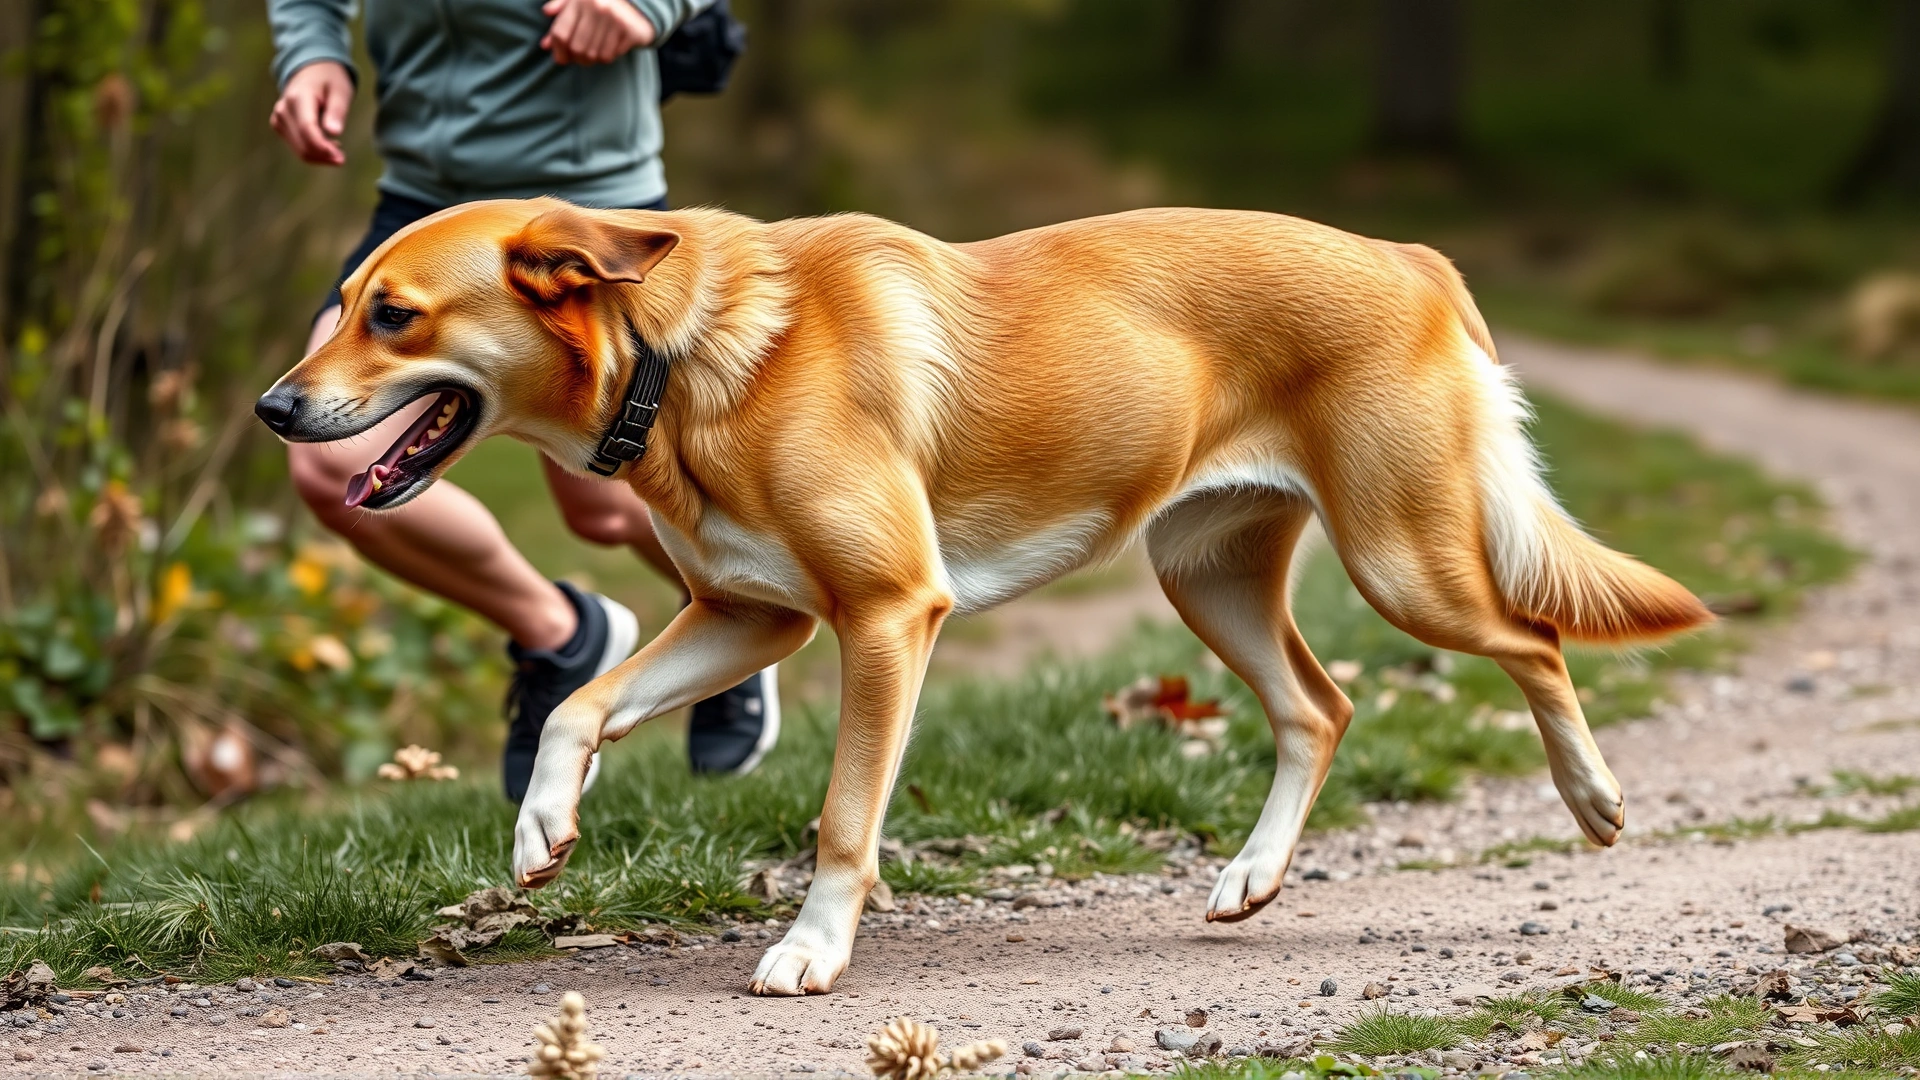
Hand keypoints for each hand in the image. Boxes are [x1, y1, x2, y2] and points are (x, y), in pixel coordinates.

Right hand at [269, 61, 352, 166]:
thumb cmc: (330, 80)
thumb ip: (337, 111)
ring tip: (338, 151)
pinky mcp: (279, 125)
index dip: (322, 147)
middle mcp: (283, 109)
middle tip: (342, 158)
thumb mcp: (340, 91)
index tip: (340, 158)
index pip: (307, 129)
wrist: (310, 70)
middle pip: (302, 144)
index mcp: (298, 97)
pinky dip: (313, 151)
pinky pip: (297, 147)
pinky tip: (327, 144)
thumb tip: (334, 132)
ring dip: (320, 156)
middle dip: (324, 156)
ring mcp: (279, 118)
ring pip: (299, 150)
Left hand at [541, 0, 655, 65]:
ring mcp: (614, 19)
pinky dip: (606, 57)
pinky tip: (609, 48)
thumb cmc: (601, 6)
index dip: (557, 50)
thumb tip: (545, 44)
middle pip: (576, 48)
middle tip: (580, 58)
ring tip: (594, 52)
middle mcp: (596, 7)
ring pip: (593, 55)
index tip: (561, 58)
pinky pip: (609, 56)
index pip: (560, 33)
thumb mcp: (578, 3)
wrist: (638, 5)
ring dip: (592, 59)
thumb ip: (559, 20)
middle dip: (576, 58)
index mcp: (580, 0)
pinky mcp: (628, 31)